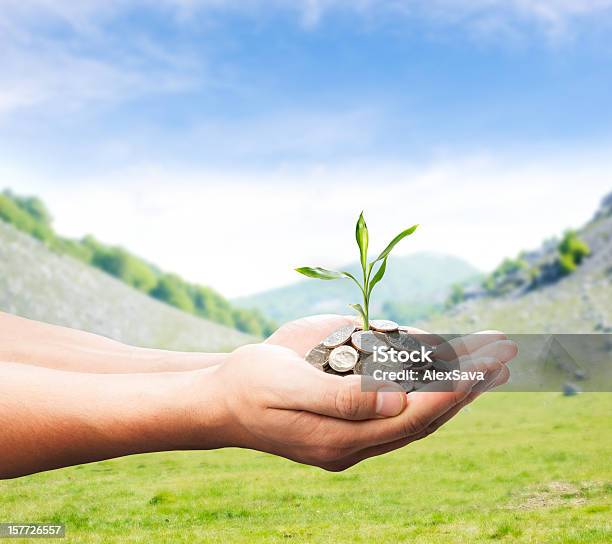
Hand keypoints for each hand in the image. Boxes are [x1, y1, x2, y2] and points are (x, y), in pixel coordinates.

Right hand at [190, 315, 516, 470]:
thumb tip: (397, 401)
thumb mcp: (287, 386)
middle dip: (466, 388)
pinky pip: (397, 406)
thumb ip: (341, 397)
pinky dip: (425, 386)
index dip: (449, 394)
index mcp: (340, 439)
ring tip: (489, 360)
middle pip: (424, 418)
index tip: (482, 369)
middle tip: (503, 358)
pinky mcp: (348, 419)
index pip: (411, 419)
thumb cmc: (250, 386)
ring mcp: (353, 433)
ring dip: (453, 387)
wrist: (223, 399)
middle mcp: (355, 441)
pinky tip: (443, 367)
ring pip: (416, 414)